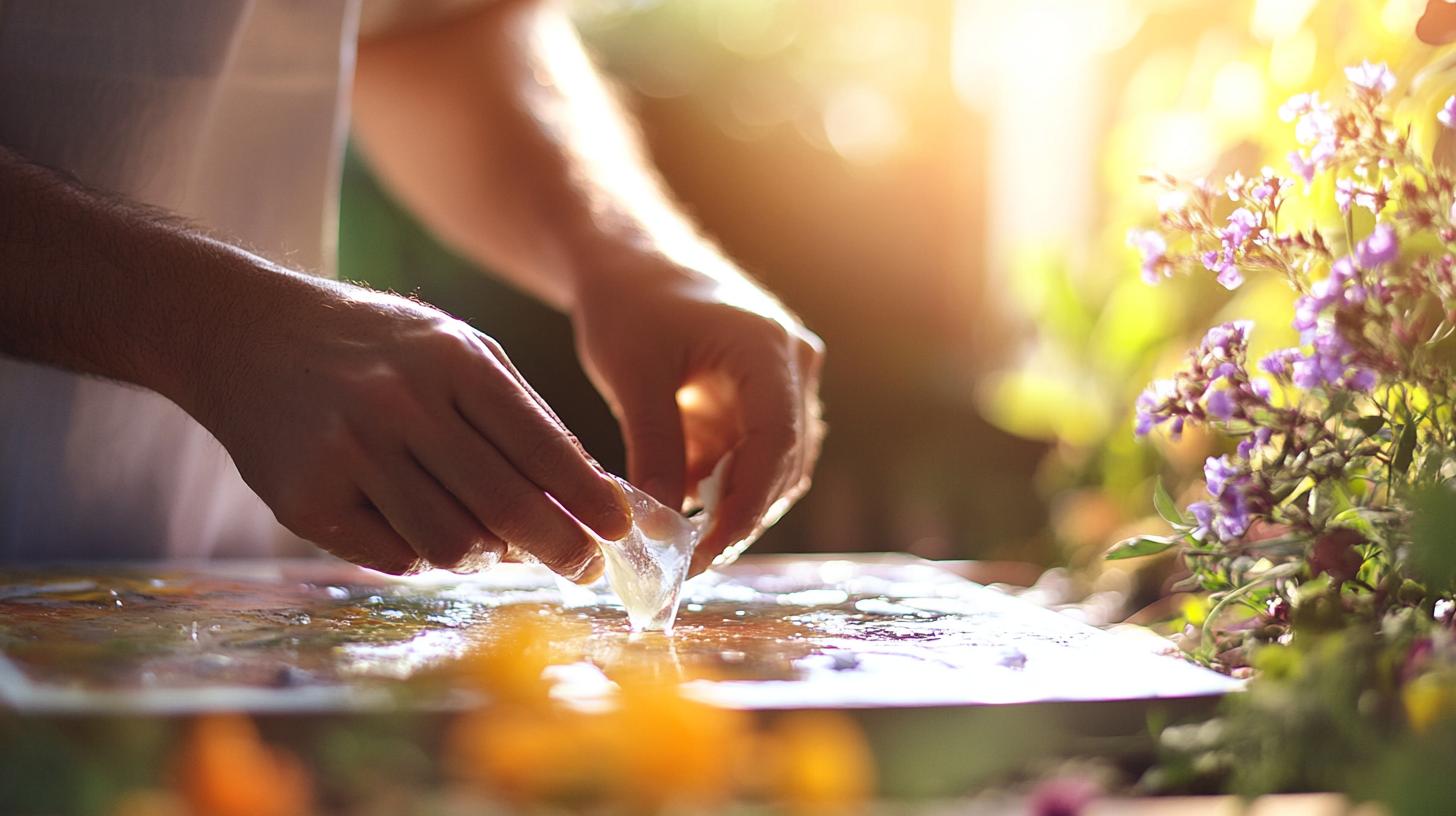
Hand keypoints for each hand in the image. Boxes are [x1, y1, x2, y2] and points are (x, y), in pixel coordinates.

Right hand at [187, 273, 631, 577]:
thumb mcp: (457, 350)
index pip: (544, 447)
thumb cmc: (378, 347)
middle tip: (584, 568)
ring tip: (489, 540)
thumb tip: (589, 490)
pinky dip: (420, 554)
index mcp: (454, 362)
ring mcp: (349, 453)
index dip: (591, 500)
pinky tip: (417, 524)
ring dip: (484, 554)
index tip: (621, 532)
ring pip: (452, 544)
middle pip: (507, 507)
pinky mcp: (305, 499)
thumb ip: (522, 414)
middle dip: (562, 548)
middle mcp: (402, 406)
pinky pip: (394, 557)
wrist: (248, 335)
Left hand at [571, 248, 824, 574]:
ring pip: (773, 465)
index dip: (747, 506)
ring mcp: (784, 381)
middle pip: (783, 462)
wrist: (630, 261)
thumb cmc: (630, 301)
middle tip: (689, 561)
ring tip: (681, 539)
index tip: (708, 551)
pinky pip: (752, 453)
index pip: (777, 444)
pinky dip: (720, 481)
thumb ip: (655, 448)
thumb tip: (664, 527)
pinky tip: (680, 498)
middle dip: (739, 514)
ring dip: (730, 501)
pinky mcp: (762, 397)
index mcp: (769, 349)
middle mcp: (793, 364)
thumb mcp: (633, 376)